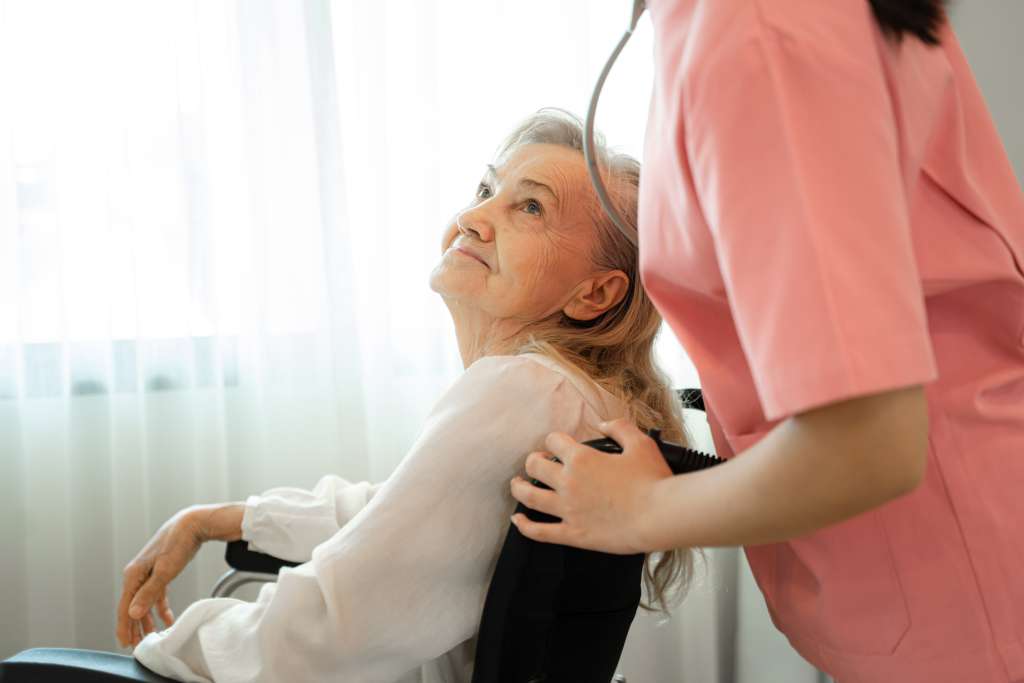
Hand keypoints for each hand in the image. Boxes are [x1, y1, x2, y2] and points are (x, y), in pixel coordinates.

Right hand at [116, 503, 240, 647]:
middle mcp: (137, 574)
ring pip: (144, 601)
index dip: (125, 627)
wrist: (192, 524)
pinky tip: (167, 619)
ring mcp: (148, 572)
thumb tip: (133, 613)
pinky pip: (157, 594)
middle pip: (132, 605)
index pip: (125, 606)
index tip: (126, 643)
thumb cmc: (178, 544)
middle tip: (137, 645)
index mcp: (133, 574)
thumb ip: (149, 593)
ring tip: (150, 636)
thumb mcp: (165, 571)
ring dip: (147, 619)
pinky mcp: (160, 571)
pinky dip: (160, 607)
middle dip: (134, 627)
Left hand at [508, 418, 672, 553]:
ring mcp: (567, 509)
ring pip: (529, 496)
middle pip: (534, 466)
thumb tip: (602, 424)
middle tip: (536, 462)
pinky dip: (524, 526)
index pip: (554, 441)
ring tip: (517, 485)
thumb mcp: (640, 443)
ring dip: (519, 488)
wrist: (659, 516)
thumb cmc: (653, 480)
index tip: (558, 445)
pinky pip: (539, 532)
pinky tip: (518, 520)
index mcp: (581, 458)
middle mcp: (568, 482)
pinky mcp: (573, 533)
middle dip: (533, 461)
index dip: (555, 440)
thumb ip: (619, 427)